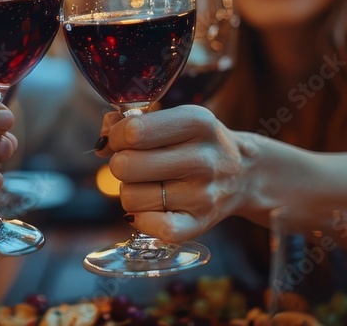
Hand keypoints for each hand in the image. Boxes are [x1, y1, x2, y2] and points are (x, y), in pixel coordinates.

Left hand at [97, 105, 250, 242]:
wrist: (244, 173)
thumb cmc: (197, 143)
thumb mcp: (175, 119)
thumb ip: (131, 122)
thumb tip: (102, 144)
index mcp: (197, 122)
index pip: (133, 131)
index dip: (117, 136)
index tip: (123, 139)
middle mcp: (203, 159)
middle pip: (125, 166)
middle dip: (121, 164)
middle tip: (136, 164)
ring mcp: (203, 195)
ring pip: (130, 197)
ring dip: (131, 191)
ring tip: (150, 184)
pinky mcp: (200, 224)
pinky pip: (150, 226)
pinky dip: (141, 219)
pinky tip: (151, 208)